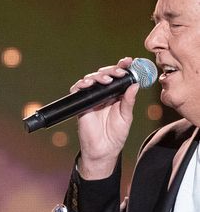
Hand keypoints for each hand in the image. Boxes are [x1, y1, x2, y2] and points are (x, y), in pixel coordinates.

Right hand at [70, 57, 138, 178]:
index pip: (119, 77)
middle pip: (105, 75)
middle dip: (111, 69)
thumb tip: (134, 85)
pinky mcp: (81, 104)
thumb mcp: (126, 117)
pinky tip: (88, 84)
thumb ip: (128, 101)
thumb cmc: (115, 135)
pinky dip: (81, 85)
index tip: (129, 61)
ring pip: (91, 80)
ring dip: (98, 76)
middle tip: (119, 71)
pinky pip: (77, 90)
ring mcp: (92, 99)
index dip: (122, 67)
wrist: (103, 150)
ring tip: (107, 79)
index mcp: (116, 95)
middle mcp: (104, 94)